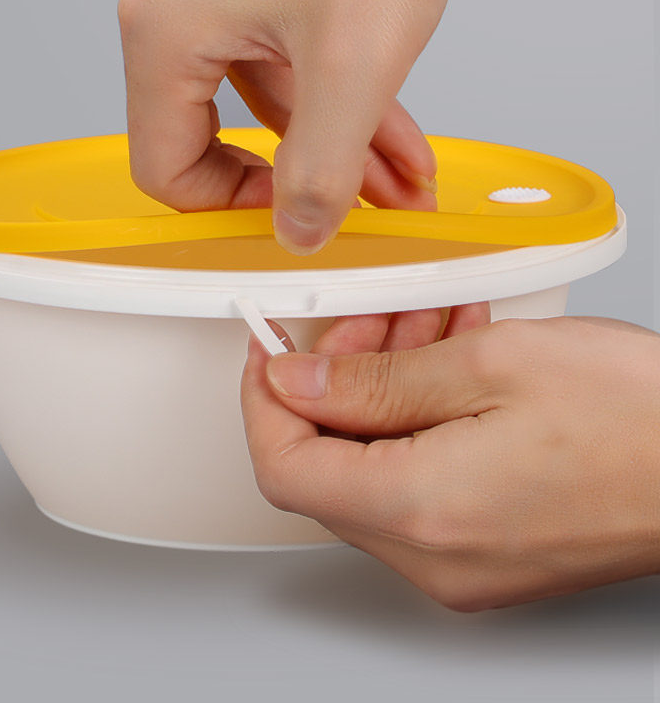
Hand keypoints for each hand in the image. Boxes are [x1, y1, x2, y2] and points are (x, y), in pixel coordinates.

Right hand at [117, 0, 454, 253]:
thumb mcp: (355, 60)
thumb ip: (321, 167)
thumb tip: (299, 232)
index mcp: (163, 28)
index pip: (163, 169)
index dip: (229, 208)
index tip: (293, 214)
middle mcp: (164, 4)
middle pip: (217, 136)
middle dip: (302, 176)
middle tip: (362, 203)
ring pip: (260, 101)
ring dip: (332, 142)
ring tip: (396, 170)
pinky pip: (277, 58)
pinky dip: (331, 95)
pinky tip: (387, 125)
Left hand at [241, 312, 659, 610]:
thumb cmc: (639, 418)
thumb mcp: (488, 366)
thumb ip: (374, 381)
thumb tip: (297, 383)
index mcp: (420, 511)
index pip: (284, 466)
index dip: (264, 401)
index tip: (271, 351)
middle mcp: (432, 557)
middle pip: (327, 466)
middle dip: (335, 382)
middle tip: (369, 323)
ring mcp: (459, 564)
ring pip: (371, 470)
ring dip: (381, 394)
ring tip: (423, 331)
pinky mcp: (485, 554)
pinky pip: (415, 485)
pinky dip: (416, 422)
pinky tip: (448, 370)